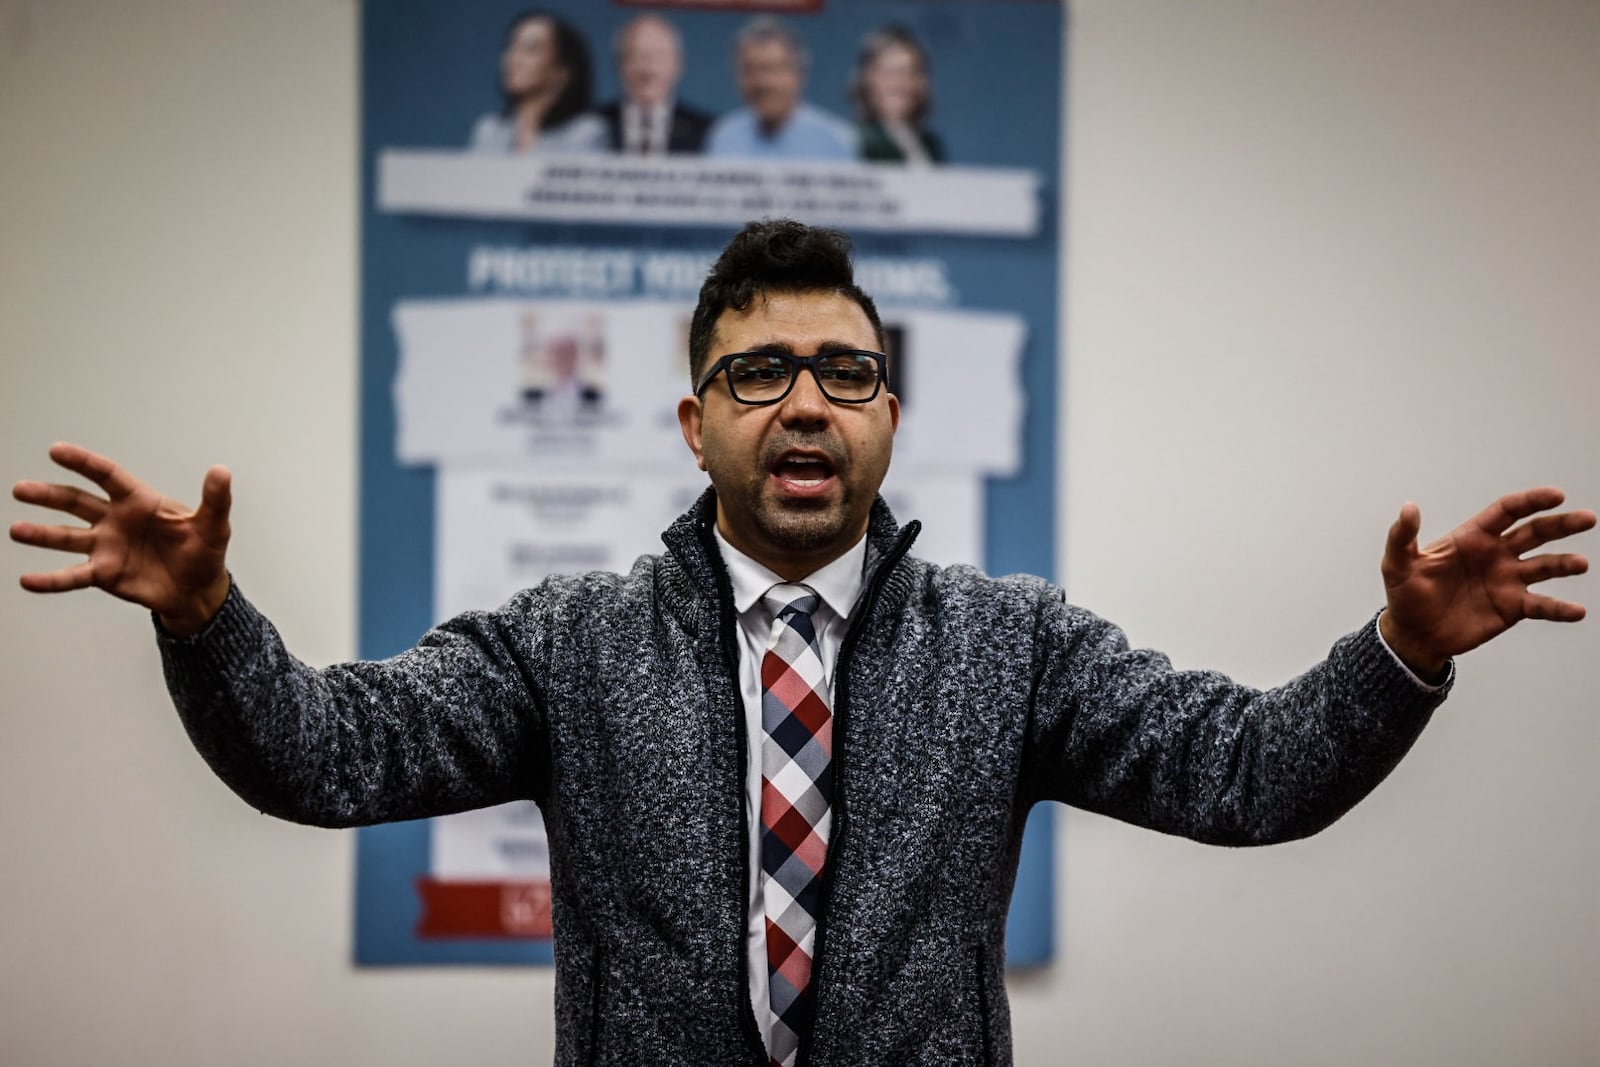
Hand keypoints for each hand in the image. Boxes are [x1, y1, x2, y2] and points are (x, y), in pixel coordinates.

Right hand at [11, 443, 232, 634]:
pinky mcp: (103, 574)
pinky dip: (50, 580)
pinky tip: (27, 580)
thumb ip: (215, 499)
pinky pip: (73, 576)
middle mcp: (115, 520)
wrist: (198, 590)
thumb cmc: (203, 552)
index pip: (107, 476)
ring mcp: (106, 547)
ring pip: (67, 537)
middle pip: (76, 502)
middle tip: (21, 488)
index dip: (83, 462)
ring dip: (41, 534)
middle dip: (49, 495)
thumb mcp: (214, 525)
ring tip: (17, 530)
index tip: (56, 450)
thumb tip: (221, 471)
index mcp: (139, 501)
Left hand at [1379, 487, 1594, 675]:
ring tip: (1580, 563)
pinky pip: (1542, 605)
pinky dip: (1560, 608)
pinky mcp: (1512, 607)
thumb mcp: (1397, 564)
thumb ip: (1402, 536)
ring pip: (1545, 565)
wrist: (1413, 633)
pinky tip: (1577, 610)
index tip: (1557, 495)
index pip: (1507, 511)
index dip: (1531, 501)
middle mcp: (1496, 555)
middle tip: (1588, 518)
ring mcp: (1508, 580)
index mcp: (1473, 537)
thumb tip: (1408, 508)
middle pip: (1535, 532)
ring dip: (1564, 563)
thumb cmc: (1405, 594)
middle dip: (1561, 524)